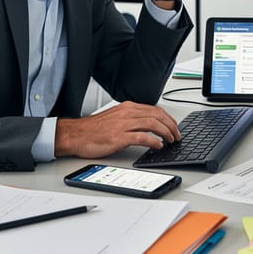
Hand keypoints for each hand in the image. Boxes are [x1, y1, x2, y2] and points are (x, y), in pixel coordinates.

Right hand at [54, 102, 180, 157]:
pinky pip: (142, 137)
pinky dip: (153, 141)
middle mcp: (127, 113)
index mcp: (127, 108)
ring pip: (152, 124)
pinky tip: (158, 146)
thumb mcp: (115, 118)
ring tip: (170, 140)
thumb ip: (131, 119)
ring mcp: (123, 124)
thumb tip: (148, 126)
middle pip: (157, 115)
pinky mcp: (119, 137)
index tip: (174, 126)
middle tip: (177, 135)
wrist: (75, 135)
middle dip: (171, 125)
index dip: (168, 118)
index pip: (154, 109)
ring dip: (166, 132)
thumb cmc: (93, 129)